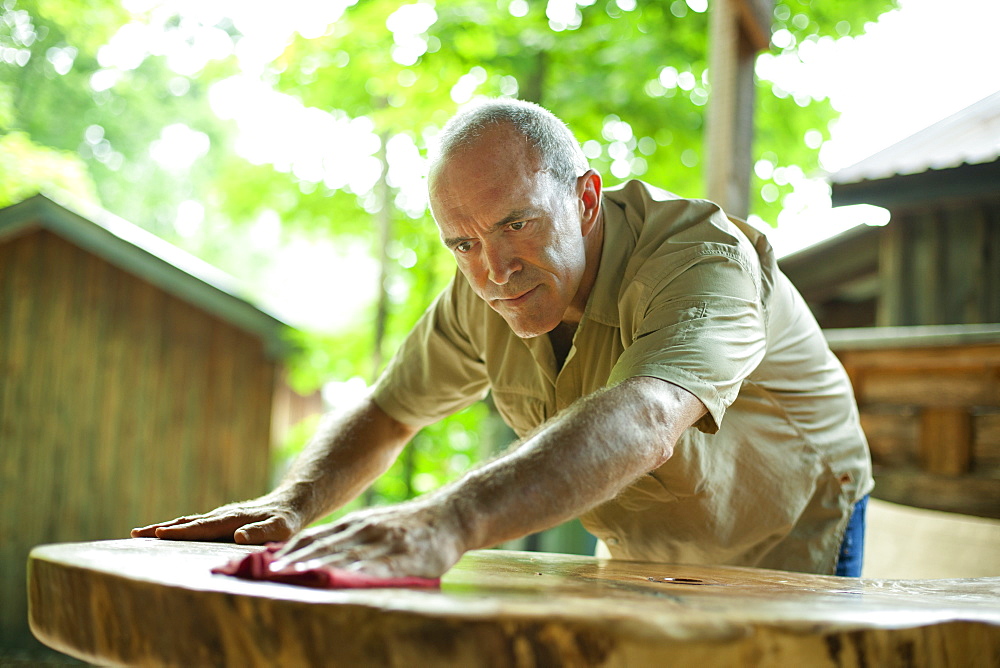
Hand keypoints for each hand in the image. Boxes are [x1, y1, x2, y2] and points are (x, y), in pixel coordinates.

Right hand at [130, 495, 303, 543]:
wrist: (291, 503)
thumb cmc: (287, 520)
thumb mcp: (280, 529)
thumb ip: (261, 532)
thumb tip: (238, 536)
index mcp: (232, 520)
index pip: (202, 528)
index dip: (181, 532)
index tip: (159, 535)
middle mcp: (222, 516)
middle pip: (187, 523)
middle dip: (161, 529)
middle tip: (135, 535)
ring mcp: (220, 517)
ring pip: (189, 522)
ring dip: (165, 528)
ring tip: (140, 534)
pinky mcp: (221, 520)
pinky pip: (195, 525)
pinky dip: (178, 528)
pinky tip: (167, 534)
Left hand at [270, 500, 466, 578]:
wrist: (450, 515)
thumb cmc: (407, 526)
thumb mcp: (372, 524)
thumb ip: (346, 537)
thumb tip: (310, 552)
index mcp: (355, 524)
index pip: (315, 537)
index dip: (292, 550)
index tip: (268, 564)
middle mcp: (366, 530)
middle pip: (327, 547)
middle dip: (300, 560)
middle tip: (275, 573)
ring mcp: (386, 542)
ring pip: (351, 555)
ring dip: (326, 564)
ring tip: (305, 573)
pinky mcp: (407, 555)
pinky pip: (384, 565)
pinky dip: (365, 571)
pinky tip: (352, 577)